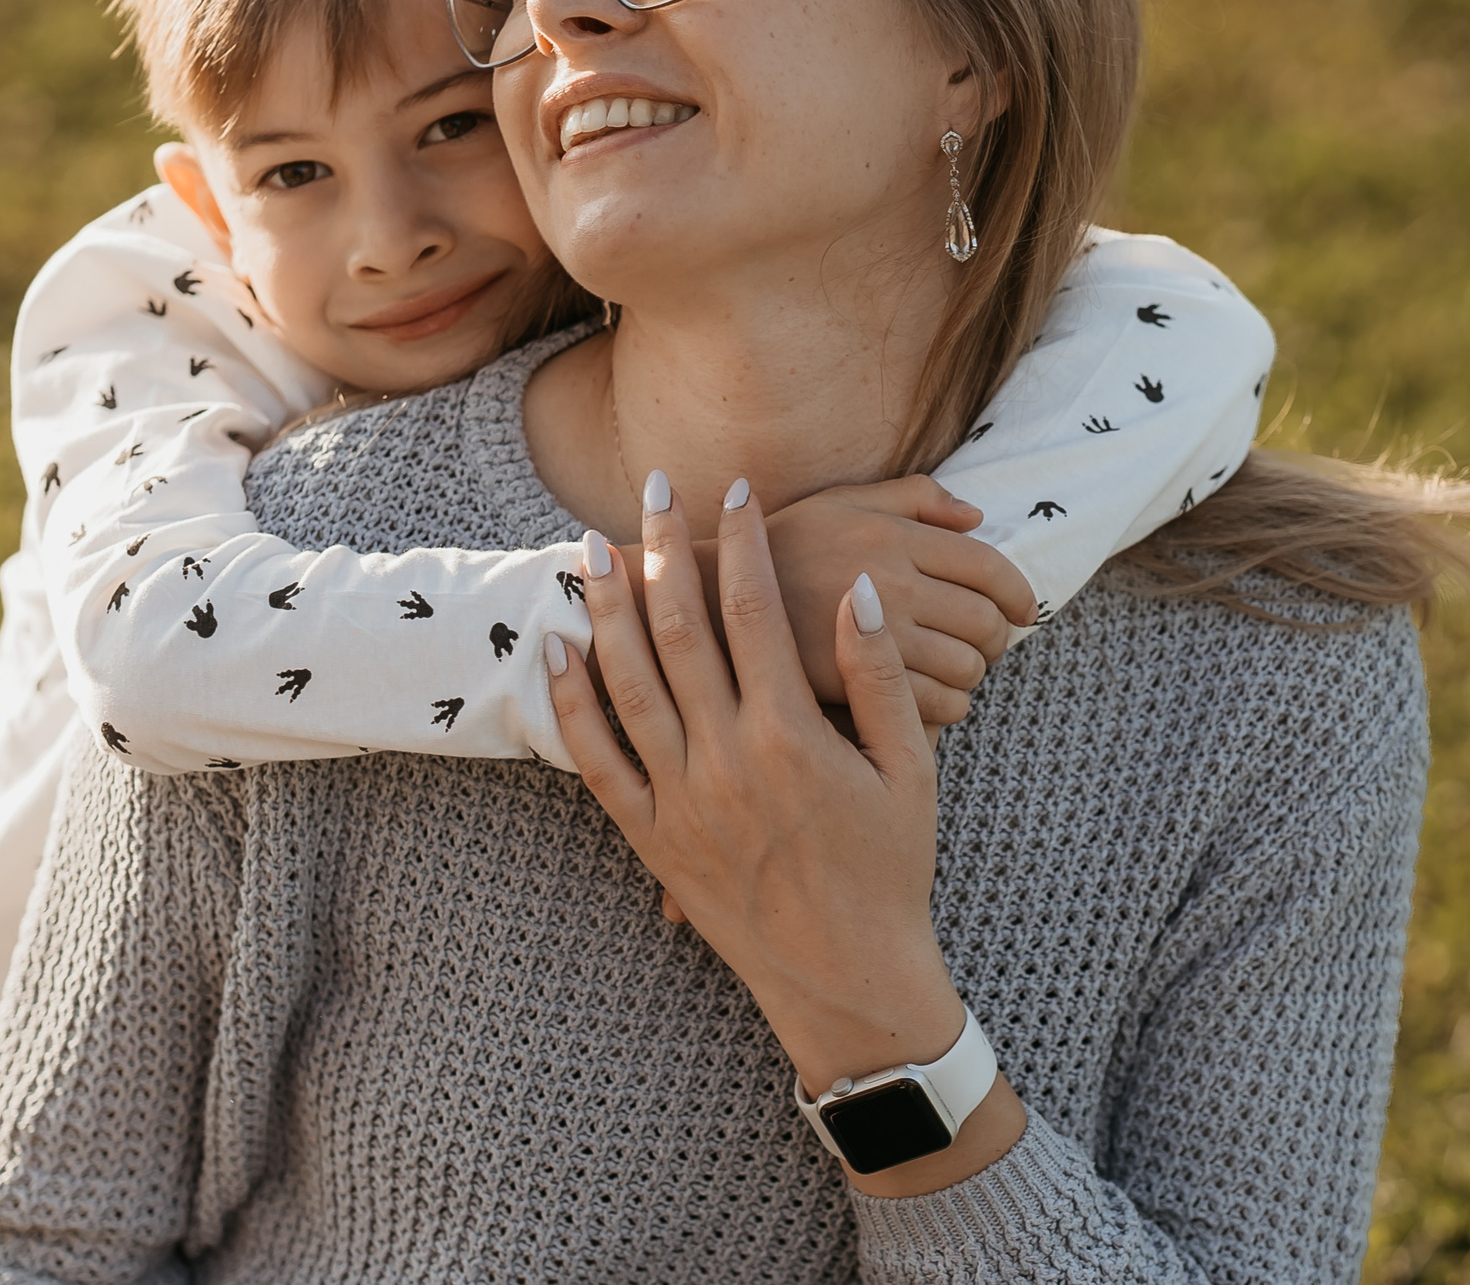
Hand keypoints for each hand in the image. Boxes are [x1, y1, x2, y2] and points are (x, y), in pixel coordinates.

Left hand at [547, 471, 1024, 1194]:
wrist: (848, 978)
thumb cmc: (891, 869)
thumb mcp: (911, 770)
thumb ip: (881, 677)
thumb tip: (862, 590)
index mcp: (792, 735)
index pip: (755, 610)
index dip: (742, 543)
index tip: (737, 490)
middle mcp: (725, 759)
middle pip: (679, 630)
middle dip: (664, 550)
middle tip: (652, 490)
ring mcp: (680, 799)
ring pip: (627, 683)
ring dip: (607, 608)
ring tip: (594, 546)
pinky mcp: (651, 837)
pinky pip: (597, 760)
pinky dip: (572, 702)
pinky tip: (558, 648)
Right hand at [764, 478, 1036, 727]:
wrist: (708, 602)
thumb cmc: (782, 549)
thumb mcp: (842, 501)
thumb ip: (914, 497)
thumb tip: (976, 517)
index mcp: (894, 536)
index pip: (989, 567)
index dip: (1018, 593)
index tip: (1021, 609)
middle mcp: (892, 583)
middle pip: (985, 623)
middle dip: (996, 638)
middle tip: (982, 644)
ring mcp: (875, 637)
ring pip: (965, 669)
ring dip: (971, 675)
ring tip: (950, 671)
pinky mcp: (855, 683)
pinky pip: (935, 705)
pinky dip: (946, 707)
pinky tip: (926, 699)